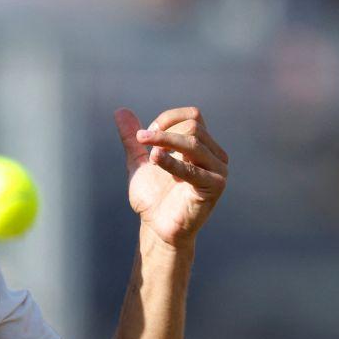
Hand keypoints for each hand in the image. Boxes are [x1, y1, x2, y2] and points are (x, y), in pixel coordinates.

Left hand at [114, 106, 228, 248]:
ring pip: (194, 141)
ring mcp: (218, 170)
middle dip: (163, 132)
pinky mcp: (215, 186)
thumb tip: (120, 111)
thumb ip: (132, 138)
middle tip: (143, 143)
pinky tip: (155, 159)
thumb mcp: (139, 161)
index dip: (167, 120)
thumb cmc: (153, 197)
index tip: (145, 137)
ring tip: (148, 154)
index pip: (193, 116)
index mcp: (202, 146)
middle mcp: (215, 155)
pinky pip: (193, 167)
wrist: (156, 227)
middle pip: (193, 126)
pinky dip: (172, 161)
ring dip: (165, 141)